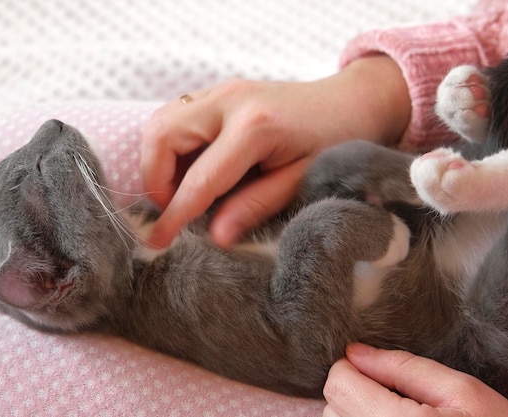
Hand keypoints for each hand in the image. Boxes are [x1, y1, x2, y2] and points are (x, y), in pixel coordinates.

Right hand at [141, 55, 409, 247]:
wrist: (352, 102)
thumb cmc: (336, 143)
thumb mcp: (302, 182)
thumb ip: (255, 207)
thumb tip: (215, 237)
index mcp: (255, 127)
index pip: (199, 178)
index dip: (174, 214)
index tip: (156, 241)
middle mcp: (229, 100)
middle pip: (161, 135)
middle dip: (156, 178)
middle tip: (177, 206)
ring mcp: (221, 89)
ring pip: (161, 121)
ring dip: (160, 160)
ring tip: (185, 189)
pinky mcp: (219, 90)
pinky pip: (175, 115)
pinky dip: (172, 146)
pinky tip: (195, 166)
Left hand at [323, 343, 507, 416]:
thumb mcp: (460, 391)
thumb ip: (402, 367)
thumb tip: (355, 351)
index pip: (338, 384)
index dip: (353, 367)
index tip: (377, 369)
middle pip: (333, 405)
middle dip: (355, 389)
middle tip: (395, 393)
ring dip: (356, 410)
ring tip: (397, 413)